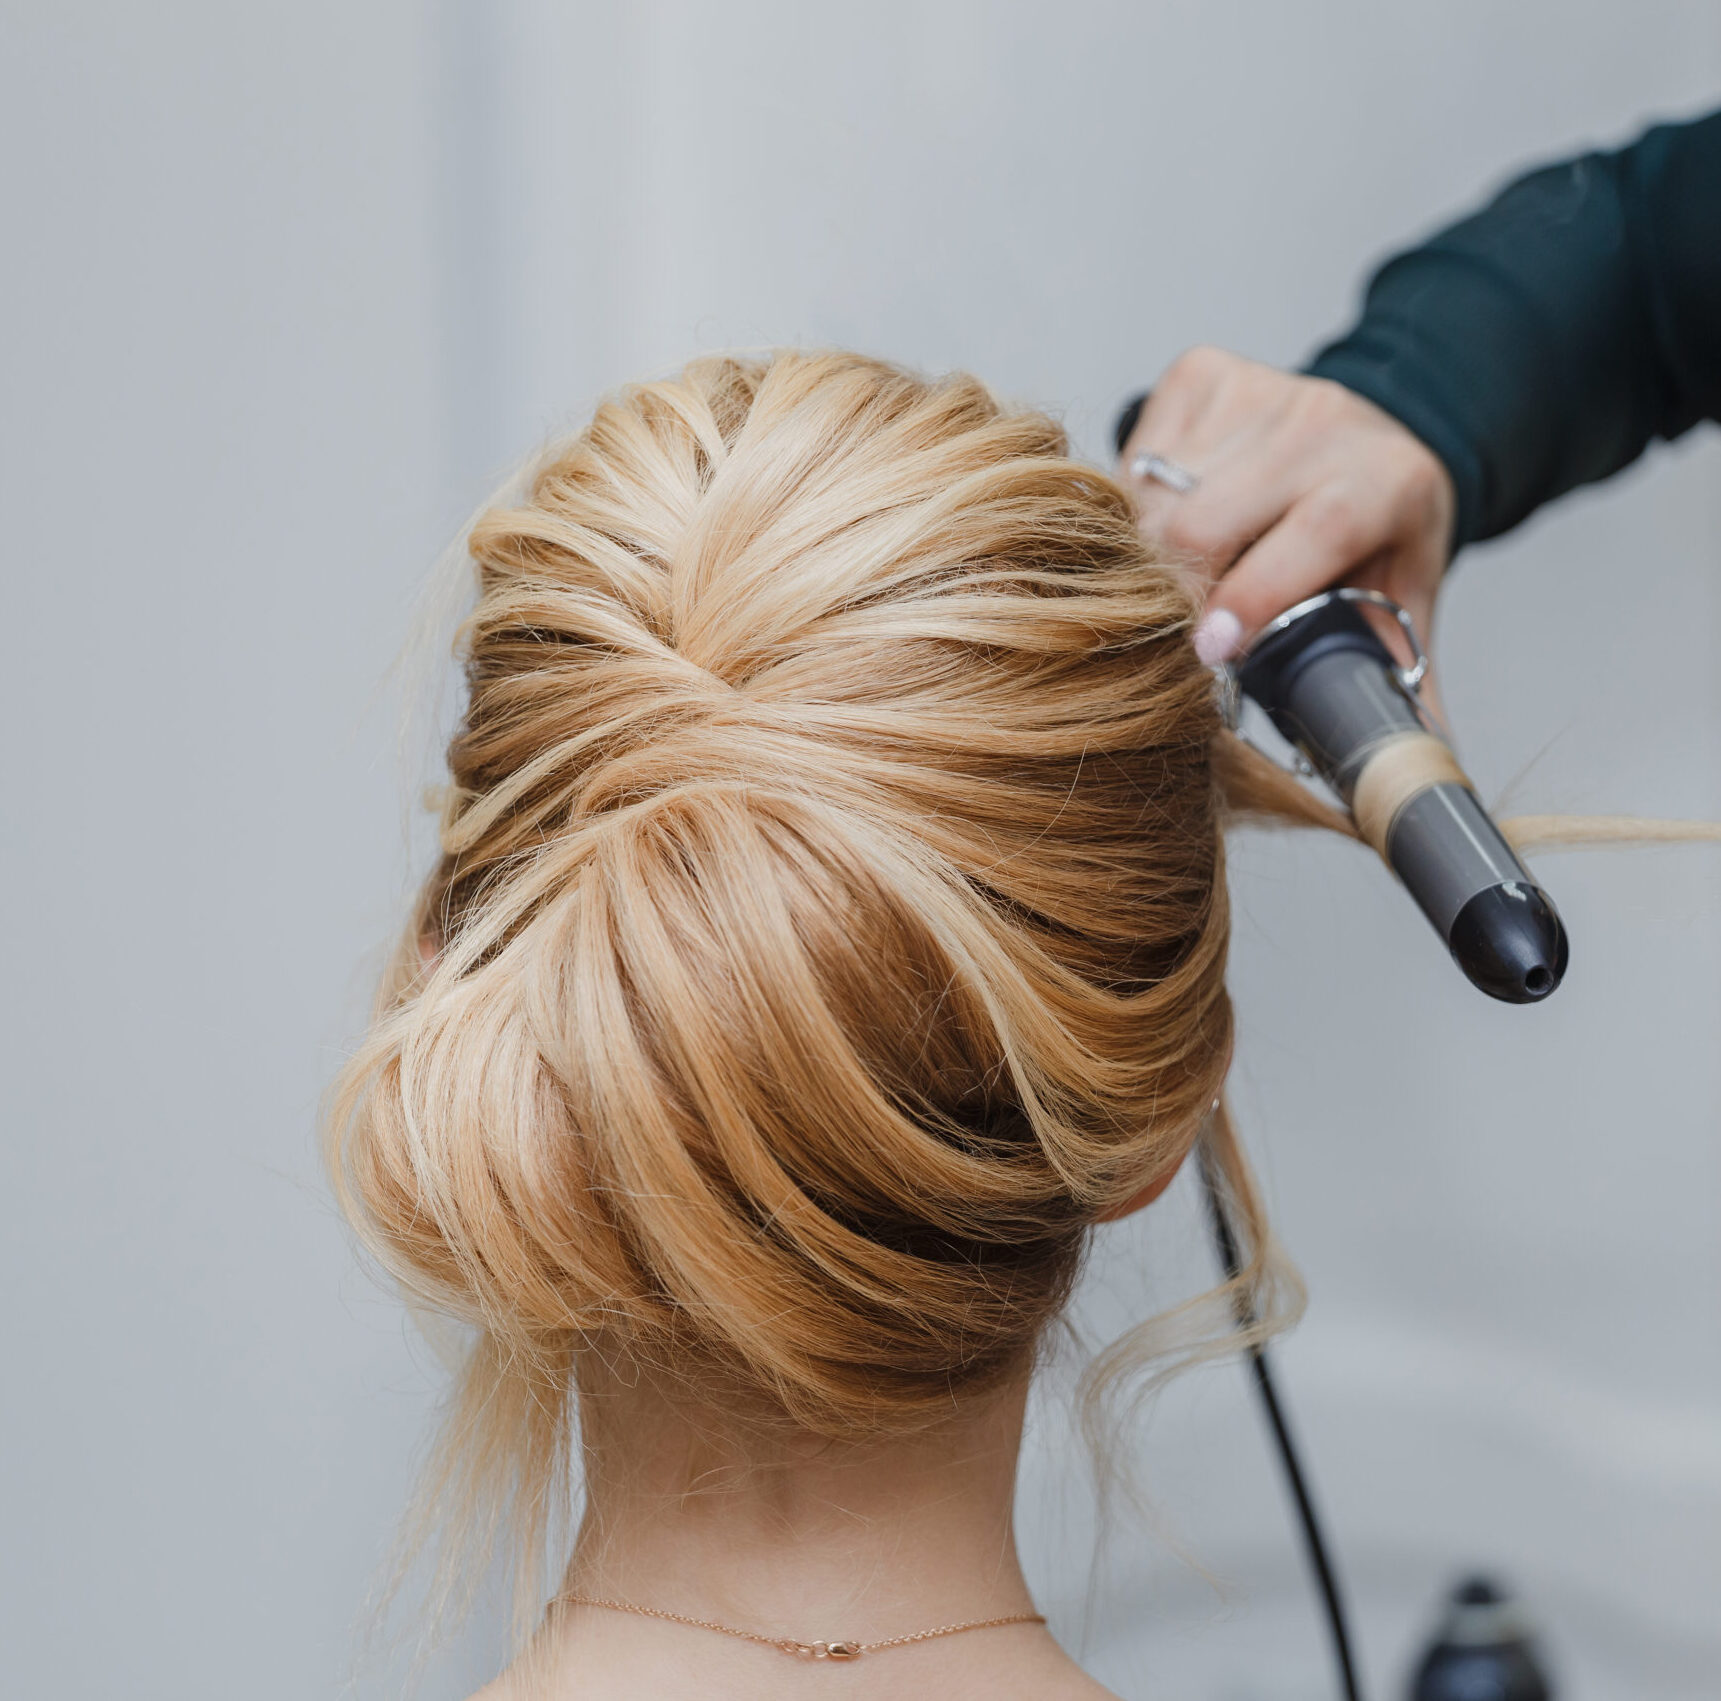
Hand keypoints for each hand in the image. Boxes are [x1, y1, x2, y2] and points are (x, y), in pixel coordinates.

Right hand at [1118, 347, 1454, 707]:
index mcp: (1386, 483)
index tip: (1210, 648)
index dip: (1255, 591)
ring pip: (1156, 493)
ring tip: (1160, 588)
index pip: (1314, 530)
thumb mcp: (1403, 606)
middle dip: (1170, 588)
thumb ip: (1399, 687)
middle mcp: (1324, 424)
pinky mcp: (1201, 373)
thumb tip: (1416, 770)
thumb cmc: (1378, 535)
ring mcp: (1258, 388)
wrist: (1376, 433)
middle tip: (1160, 637)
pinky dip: (1132, 505)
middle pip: (1207, 518)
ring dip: (1142, 552)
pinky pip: (1135, 456)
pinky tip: (1158, 527)